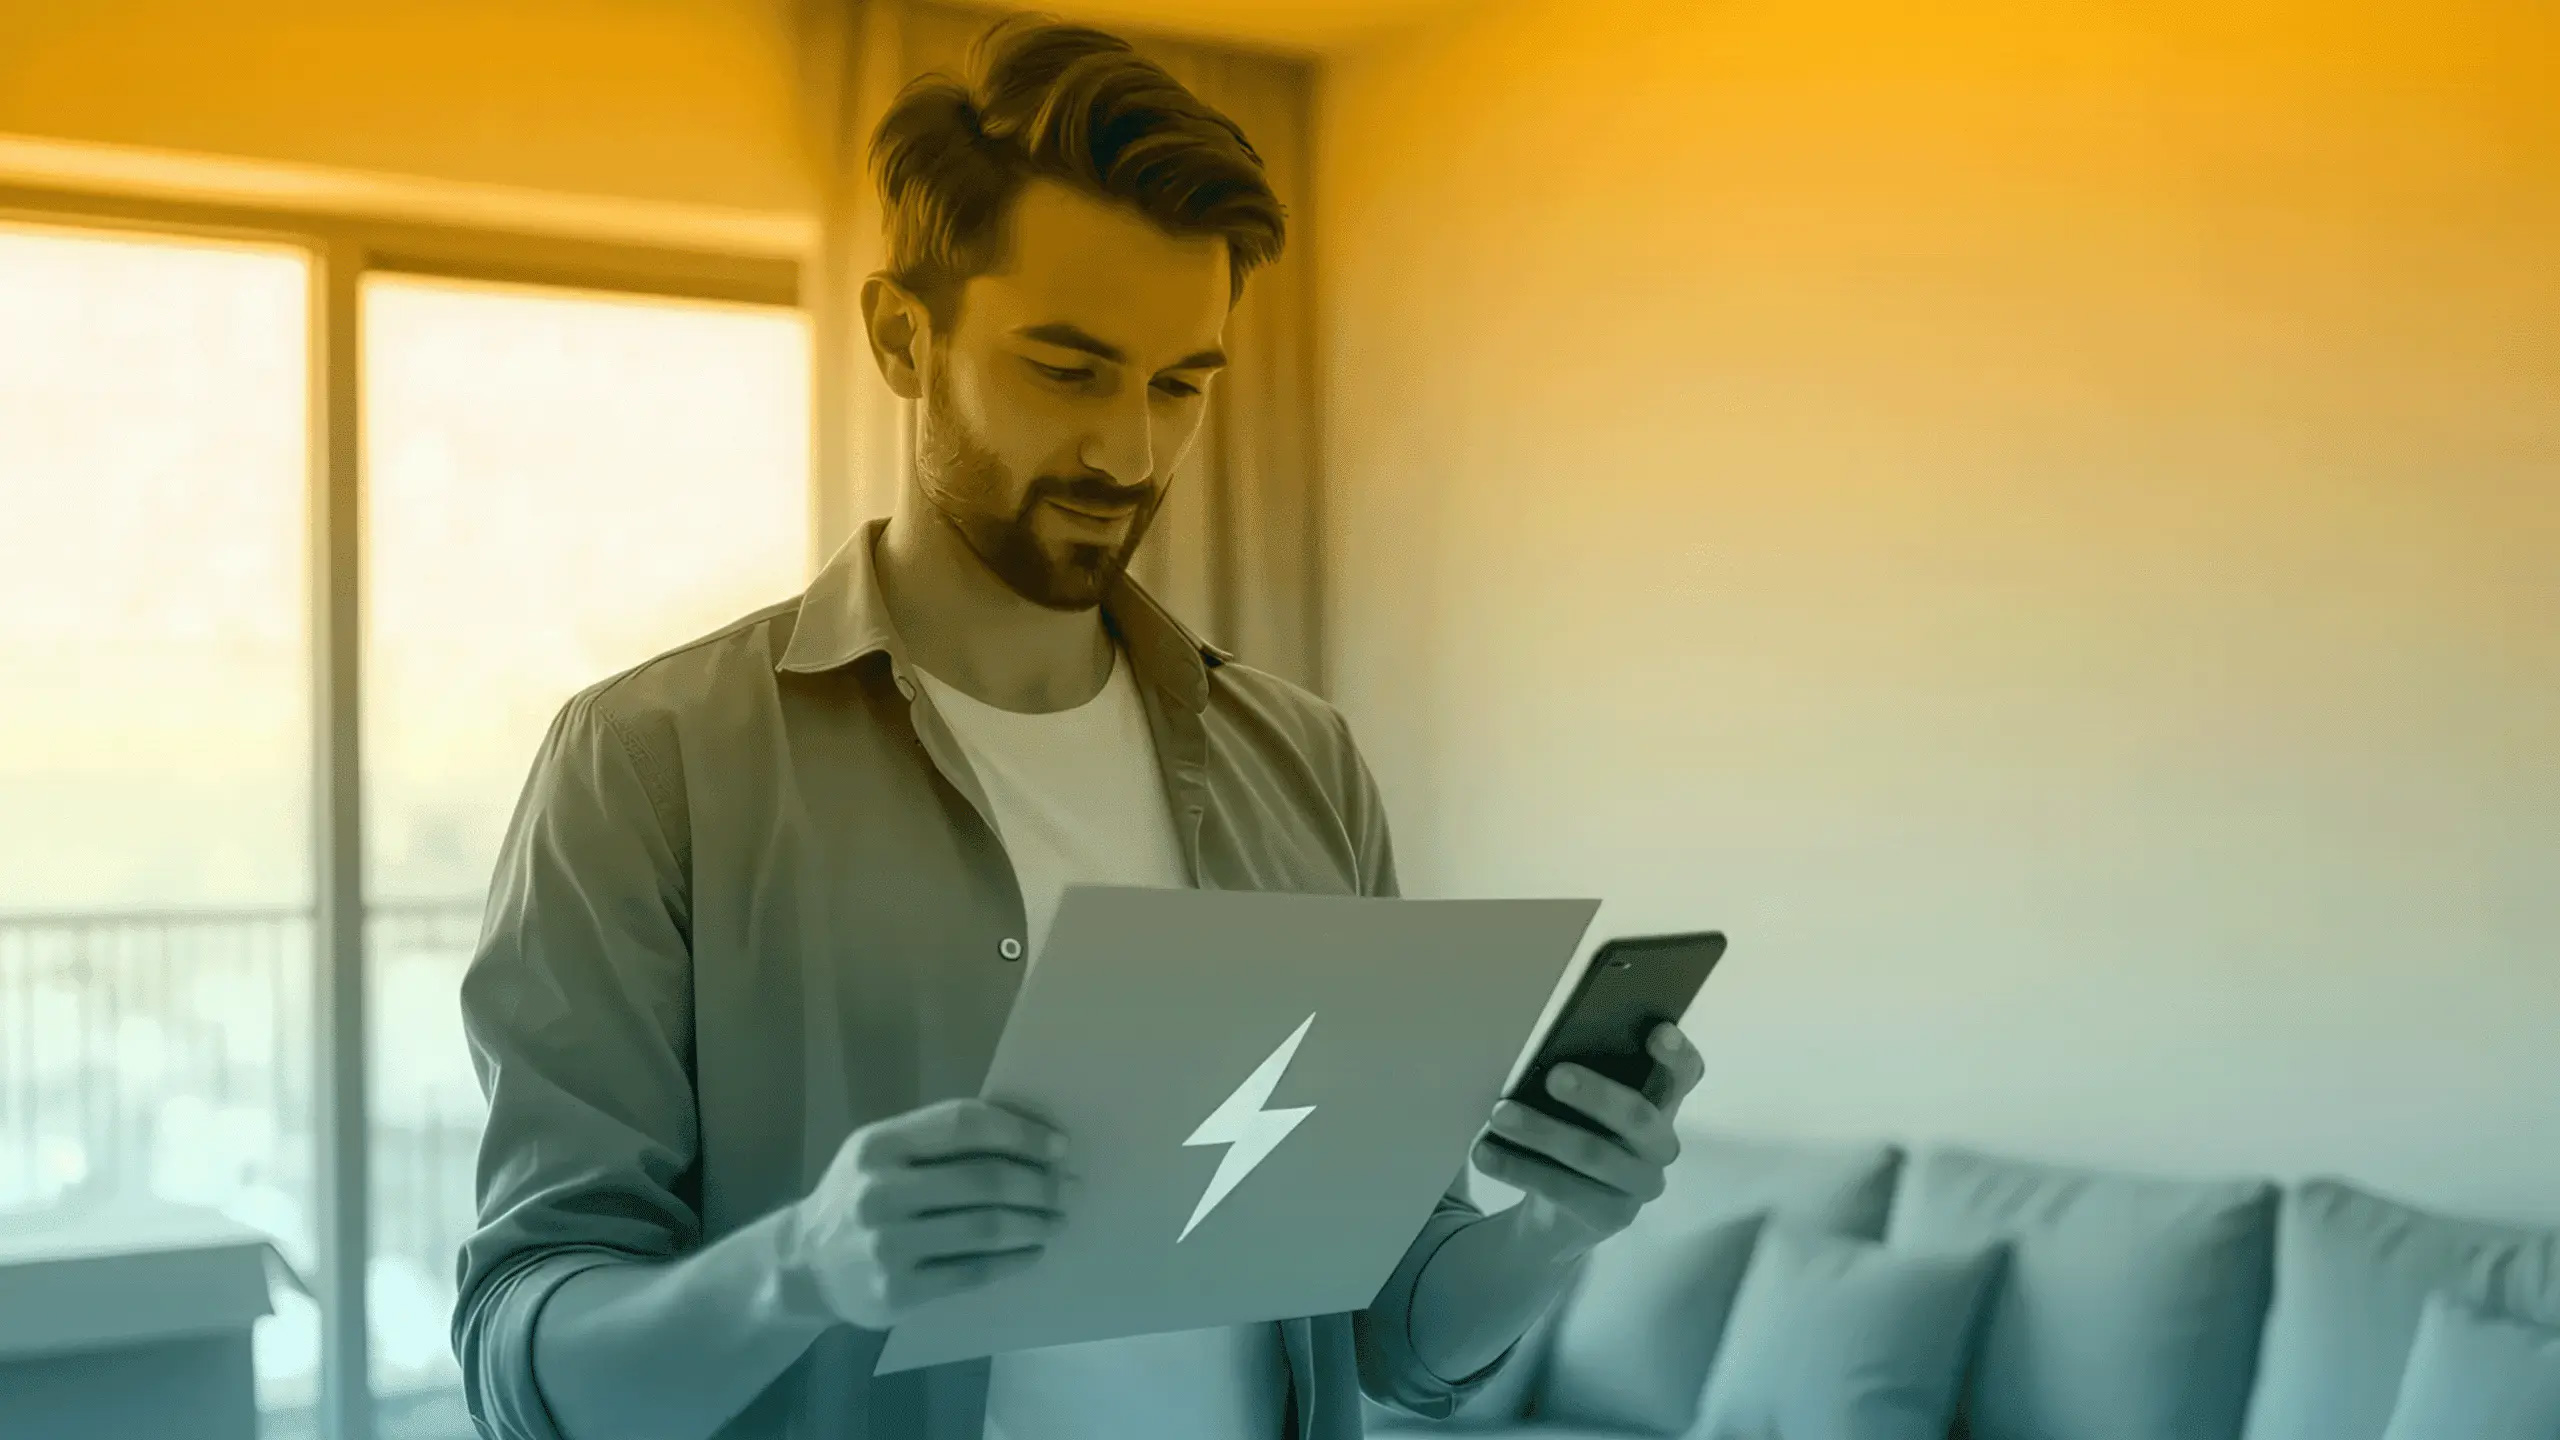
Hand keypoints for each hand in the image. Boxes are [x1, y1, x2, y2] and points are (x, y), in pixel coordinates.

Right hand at [789, 1097, 1075, 1330]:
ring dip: (1035, 1222)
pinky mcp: (900, 1291)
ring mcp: (888, 1246)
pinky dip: (1015, 1260)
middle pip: (984, 1181)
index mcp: (879, 1145)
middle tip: (1069, 1187)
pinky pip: (975, 1272)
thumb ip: (938, 1139)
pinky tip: (1033, 1251)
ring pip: (986, 1228)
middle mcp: (879, 1192)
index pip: (964, 1125)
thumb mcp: (881, 1152)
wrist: (804, 1266)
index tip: (1061, 1145)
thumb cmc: (859, 1196)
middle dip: (1040, 1183)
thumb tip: (1030, 1136)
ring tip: (1058, 1219)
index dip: (1021, 1133)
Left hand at [1471, 1023, 1704, 1253]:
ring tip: (1500, 1115)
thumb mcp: (1580, 1104)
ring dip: (1544, 1132)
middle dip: (1598, 1094)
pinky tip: (1485, 1155)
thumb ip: (1581, 1074)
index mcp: (1660, 1102)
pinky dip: (1520, 1169)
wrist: (1560, 1211)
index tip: (1656, 1031)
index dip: (1677, 1054)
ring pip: (1596, 1155)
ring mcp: (1639, 1184)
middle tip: (1554, 1075)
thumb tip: (1542, 1049)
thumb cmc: (1572, 1129)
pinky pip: (1565, 1190)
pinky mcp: (1610, 1216)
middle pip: (1640, 1116)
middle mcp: (1660, 1144)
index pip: (1686, 1073)